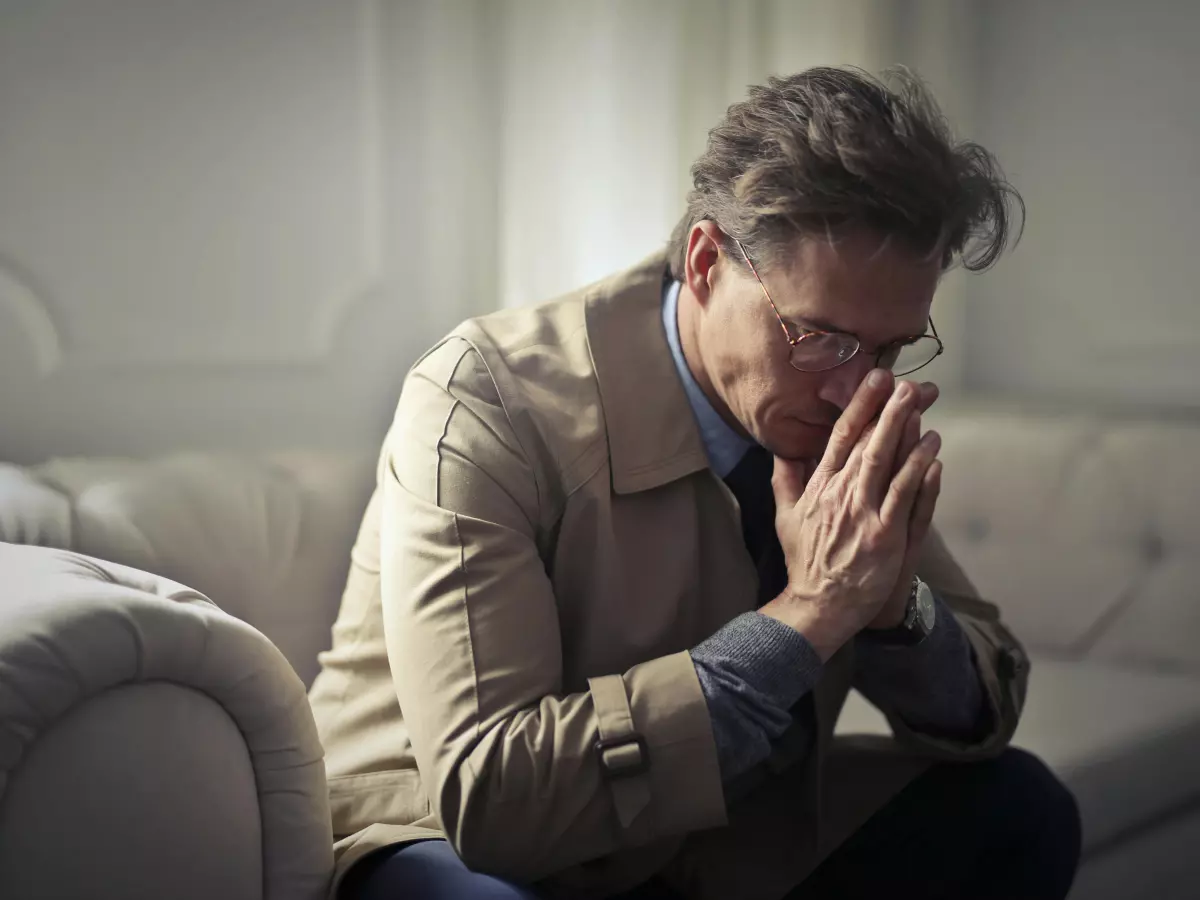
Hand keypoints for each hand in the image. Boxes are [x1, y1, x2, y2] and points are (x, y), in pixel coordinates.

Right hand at [758, 370, 942, 659]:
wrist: (819, 604)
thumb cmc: (806, 561)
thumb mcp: (784, 516)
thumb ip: (785, 479)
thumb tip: (782, 450)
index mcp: (818, 487)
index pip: (840, 438)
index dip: (859, 407)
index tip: (874, 381)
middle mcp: (840, 495)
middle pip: (867, 443)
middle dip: (887, 410)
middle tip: (906, 383)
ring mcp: (864, 515)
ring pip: (886, 464)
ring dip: (905, 433)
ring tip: (922, 407)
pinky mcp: (885, 536)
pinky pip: (905, 496)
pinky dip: (919, 471)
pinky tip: (932, 451)